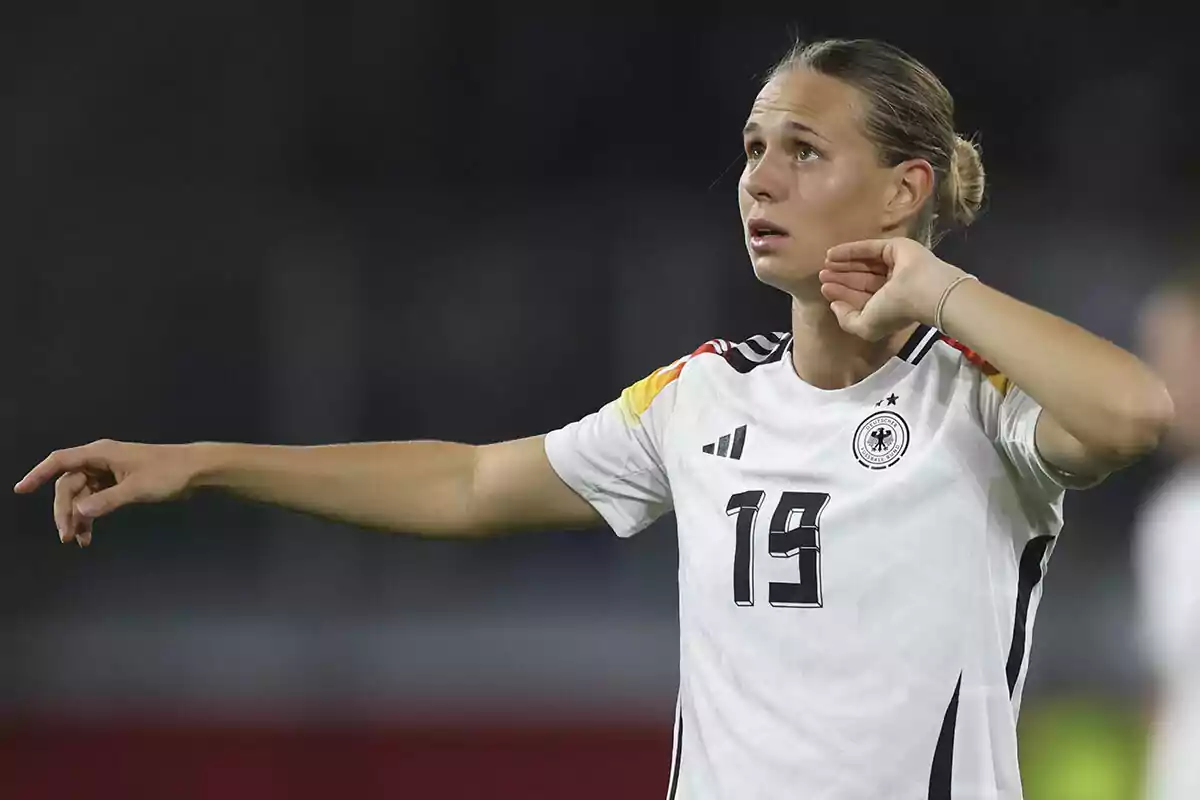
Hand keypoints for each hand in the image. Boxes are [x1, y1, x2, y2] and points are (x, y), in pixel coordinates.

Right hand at [13, 440, 197, 546]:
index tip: (21, 490)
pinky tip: (89, 536)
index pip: (60, 461)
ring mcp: (108, 472)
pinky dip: (91, 516)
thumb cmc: (168, 473)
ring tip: (78, 541)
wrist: (196, 471)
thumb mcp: (136, 488)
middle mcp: (100, 460)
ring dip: (78, 517)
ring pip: (81, 495)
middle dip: (65, 510)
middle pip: (69, 484)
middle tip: (66, 536)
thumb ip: (106, 501)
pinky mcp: (118, 483)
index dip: (38, 474)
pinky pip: (95, 500)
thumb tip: (78, 512)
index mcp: (100, 453)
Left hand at [819, 238, 966, 341]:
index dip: (843, 294)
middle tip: (821, 276)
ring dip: (843, 264)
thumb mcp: (865, 326)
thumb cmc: (894, 311)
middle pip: (861, 280)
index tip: (824, 289)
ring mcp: (895, 265)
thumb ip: (847, 320)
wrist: (921, 290)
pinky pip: (868, 248)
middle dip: (841, 279)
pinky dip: (849, 250)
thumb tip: (834, 306)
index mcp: (889, 305)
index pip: (862, 297)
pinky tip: (831, 254)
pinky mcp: (896, 247)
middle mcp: (893, 285)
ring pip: (864, 264)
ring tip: (824, 266)